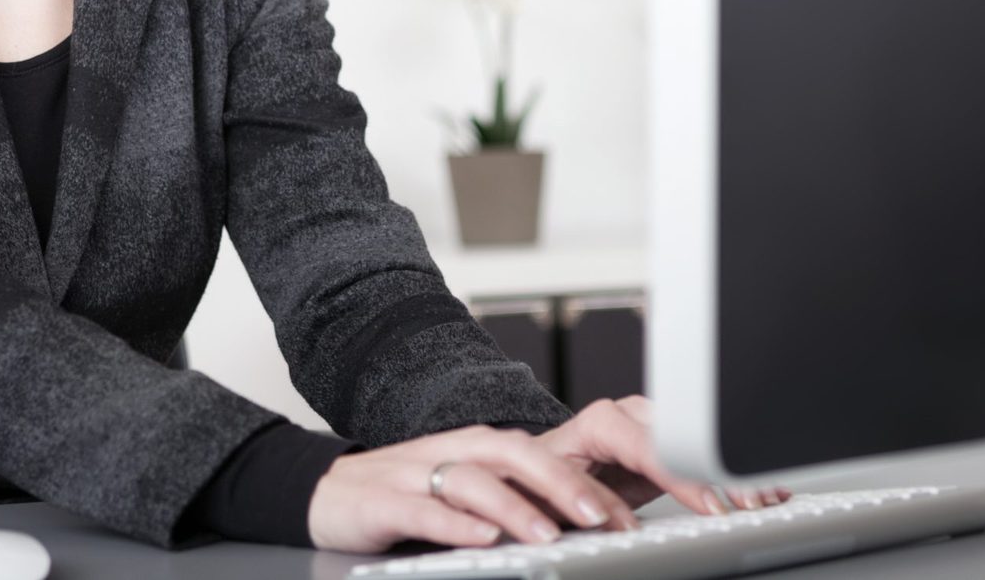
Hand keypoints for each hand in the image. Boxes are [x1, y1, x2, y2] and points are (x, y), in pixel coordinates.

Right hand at [305, 396, 788, 552]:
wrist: (335, 492)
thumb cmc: (420, 494)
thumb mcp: (490, 496)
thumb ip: (543, 501)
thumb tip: (617, 517)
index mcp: (501, 448)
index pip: (563, 450)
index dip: (610, 469)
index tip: (649, 504)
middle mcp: (469, 448)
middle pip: (527, 454)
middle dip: (572, 486)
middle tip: (611, 521)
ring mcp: (427, 467)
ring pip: (480, 477)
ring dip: (520, 505)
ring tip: (552, 534)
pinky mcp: (389, 495)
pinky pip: (427, 504)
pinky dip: (457, 519)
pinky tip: (484, 535)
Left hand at [533, 395, 789, 515]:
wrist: (540, 470)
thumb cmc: (542, 480)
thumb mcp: (556, 490)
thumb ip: (587, 498)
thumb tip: (615, 522)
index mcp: (600, 422)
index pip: (649, 444)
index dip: (682, 476)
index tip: (710, 506)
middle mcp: (629, 416)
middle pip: (684, 439)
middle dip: (718, 474)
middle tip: (749, 503)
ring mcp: (651, 426)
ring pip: (697, 443)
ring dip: (732, 472)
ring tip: (765, 495)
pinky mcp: (666, 443)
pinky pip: (701, 452)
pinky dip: (731, 473)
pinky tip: (760, 485)